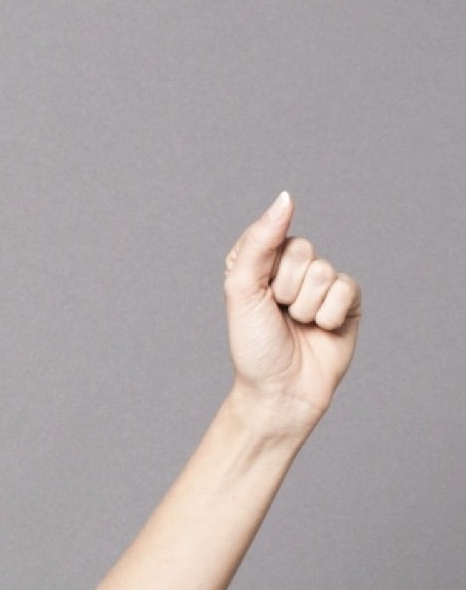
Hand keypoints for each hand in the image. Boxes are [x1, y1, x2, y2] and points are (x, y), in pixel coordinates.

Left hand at [222, 192, 361, 433]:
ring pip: (324, 272)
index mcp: (259, 262)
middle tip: (278, 314)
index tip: (255, 294)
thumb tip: (285, 198)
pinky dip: (330, 315)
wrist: (280, 391)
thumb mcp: (242, 291)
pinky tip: (321, 330)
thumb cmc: (254, 346)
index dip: (263, 270)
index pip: (271, 234)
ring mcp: (322, 284)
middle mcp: (291, 269)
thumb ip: (260, 242)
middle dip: (286, 288)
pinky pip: (347, 289)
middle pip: (303, 250)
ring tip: (297, 326)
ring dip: (306, 307)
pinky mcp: (348, 301)